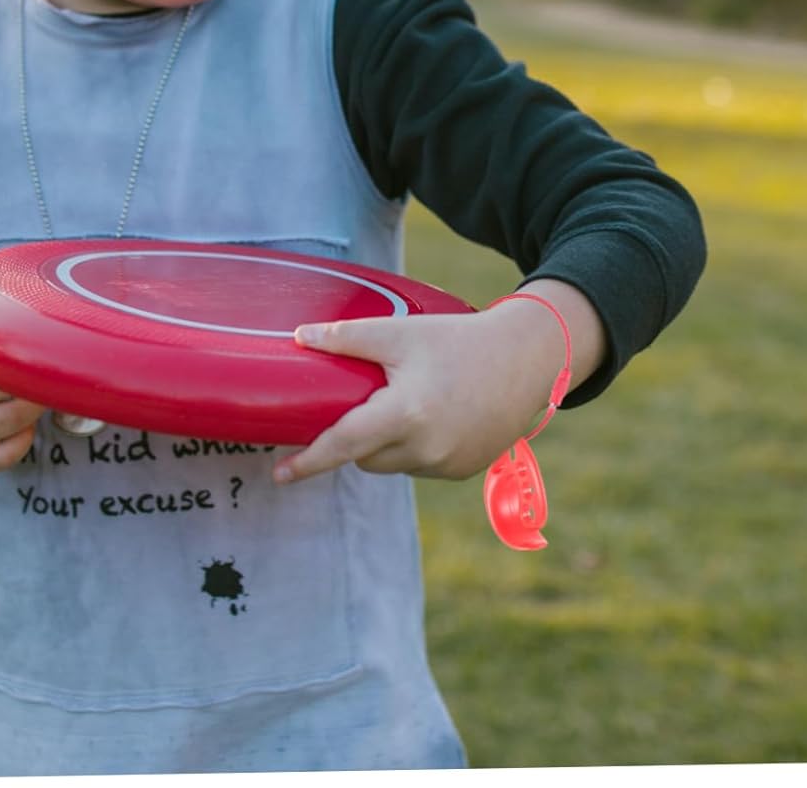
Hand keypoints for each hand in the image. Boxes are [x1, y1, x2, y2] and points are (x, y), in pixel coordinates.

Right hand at [0, 333, 45, 481]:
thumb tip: (12, 309)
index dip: (14, 348)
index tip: (39, 339)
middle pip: (1, 388)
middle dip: (33, 376)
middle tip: (53, 363)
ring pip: (9, 423)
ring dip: (36, 406)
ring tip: (46, 390)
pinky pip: (1, 458)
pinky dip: (23, 441)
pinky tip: (26, 424)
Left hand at [271, 295, 577, 485]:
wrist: (526, 360)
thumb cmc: (458, 341)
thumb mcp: (399, 332)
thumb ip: (347, 338)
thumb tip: (299, 338)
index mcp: (405, 415)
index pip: (344, 444)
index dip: (309, 460)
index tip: (280, 474)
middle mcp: (425, 449)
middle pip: (364, 455)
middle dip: (354, 435)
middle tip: (360, 400)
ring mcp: (447, 465)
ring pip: (391, 462)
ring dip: (383, 442)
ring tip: (404, 399)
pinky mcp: (463, 470)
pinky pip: (419, 465)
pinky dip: (411, 446)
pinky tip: (429, 414)